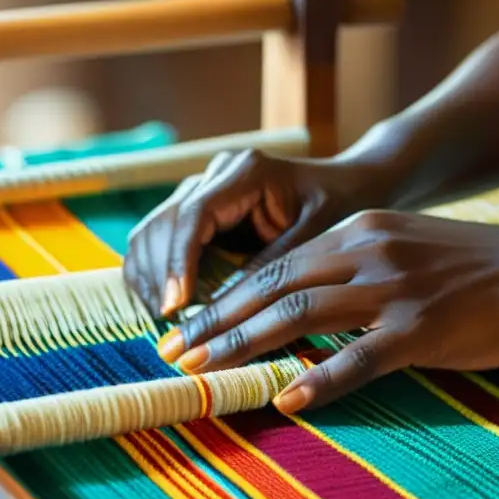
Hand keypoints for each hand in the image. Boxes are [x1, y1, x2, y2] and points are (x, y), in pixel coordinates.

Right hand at [123, 148, 384, 317]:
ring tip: (164, 322)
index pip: (195, 215)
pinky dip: (155, 274)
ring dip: (149, 278)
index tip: (175, 305)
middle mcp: (216, 174)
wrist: (348, 184)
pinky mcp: (199, 210)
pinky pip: (160, 240)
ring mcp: (202, 189)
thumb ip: (276, 265)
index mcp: (246, 172)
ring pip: (152, 230)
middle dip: (158, 276)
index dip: (178, 262)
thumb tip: (228, 307)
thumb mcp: (320, 235)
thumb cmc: (341, 207)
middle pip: (163, 223)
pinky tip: (165, 308)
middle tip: (167, 325)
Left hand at [156, 210, 498, 413]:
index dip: (225, 296)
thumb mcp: (403, 245)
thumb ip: (353, 265)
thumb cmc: (472, 265)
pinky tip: (285, 400)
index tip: (189, 322)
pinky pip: (357, 357)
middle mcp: (365, 253)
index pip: (275, 265)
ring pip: (299, 315)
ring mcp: (391, 291)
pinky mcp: (419, 330)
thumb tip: (301, 299)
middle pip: (272, 287)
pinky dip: (318, 379)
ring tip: (204, 372)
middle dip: (215, 322)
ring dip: (243, 345)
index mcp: (358, 232)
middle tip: (173, 351)